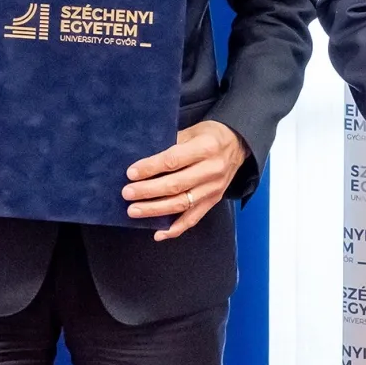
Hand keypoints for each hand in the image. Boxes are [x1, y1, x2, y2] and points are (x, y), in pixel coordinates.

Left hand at [123, 120, 247, 241]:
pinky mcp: (213, 201)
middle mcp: (211, 170)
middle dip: (148, 191)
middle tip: (127, 193)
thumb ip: (171, 144)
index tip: (131, 173)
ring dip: (155, 210)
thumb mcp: (192, 131)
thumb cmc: (210, 135)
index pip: (173, 161)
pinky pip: (193, 218)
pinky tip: (158, 233)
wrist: (238, 144)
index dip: (151, 168)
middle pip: (175, 185)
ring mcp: (213, 189)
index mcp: (206, 148)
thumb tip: (145, 160)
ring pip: (181, 204)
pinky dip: (175, 228)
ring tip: (134, 211)